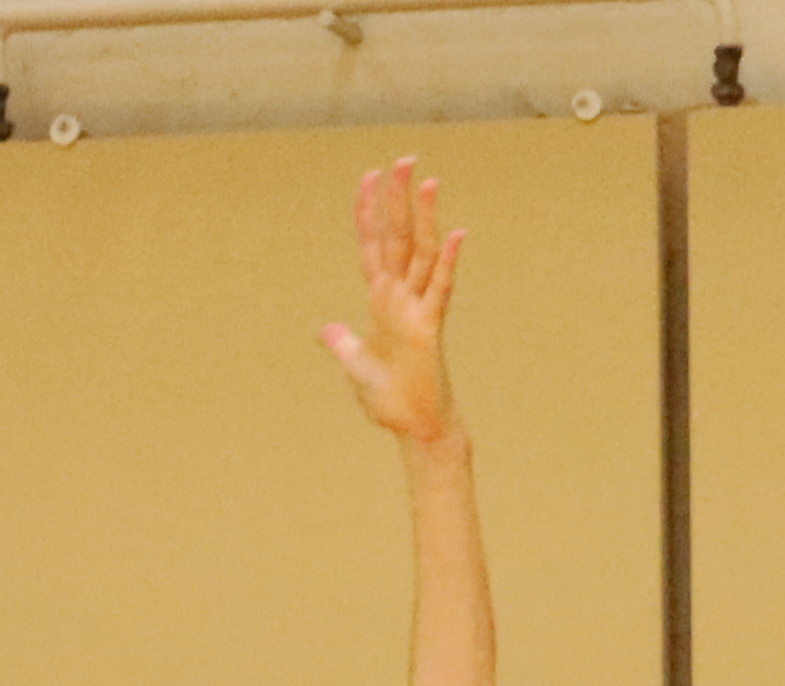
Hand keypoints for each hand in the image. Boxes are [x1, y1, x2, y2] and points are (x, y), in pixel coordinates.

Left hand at [320, 155, 464, 443]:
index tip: (370, 175)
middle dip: (397, 198)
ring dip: (424, 216)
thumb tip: (328, 331)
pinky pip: (440, 289)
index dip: (368, 211)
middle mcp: (400, 297)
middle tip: (403, 158)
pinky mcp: (430, 328)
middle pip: (399, 237)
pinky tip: (456, 234)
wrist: (414, 429)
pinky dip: (448, 262)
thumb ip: (344, 344)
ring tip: (427, 180)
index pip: (373, 245)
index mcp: (380, 300)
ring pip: (421, 253)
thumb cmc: (390, 401)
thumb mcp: (356, 367)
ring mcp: (417, 308)